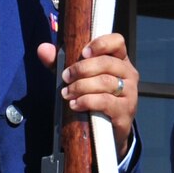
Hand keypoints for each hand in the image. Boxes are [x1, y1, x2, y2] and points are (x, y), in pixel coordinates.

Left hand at [37, 32, 139, 155]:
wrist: (108, 131)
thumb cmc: (93, 97)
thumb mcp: (77, 77)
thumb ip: (60, 62)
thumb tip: (42, 49)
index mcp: (119, 60)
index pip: (117, 42)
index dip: (101, 43)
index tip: (83, 52)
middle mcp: (129, 74)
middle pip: (107, 62)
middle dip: (82, 69)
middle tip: (65, 77)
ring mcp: (130, 93)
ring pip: (105, 82)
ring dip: (81, 86)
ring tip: (67, 93)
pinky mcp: (125, 111)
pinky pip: (105, 101)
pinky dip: (86, 101)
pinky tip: (75, 105)